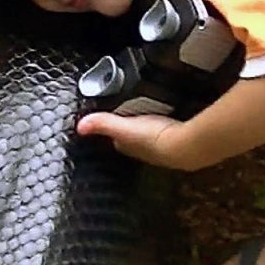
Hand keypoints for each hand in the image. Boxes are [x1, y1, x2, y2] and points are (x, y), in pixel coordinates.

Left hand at [76, 111, 207, 170]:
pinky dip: (165, 125)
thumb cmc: (153, 139)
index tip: (111, 119)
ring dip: (149, 127)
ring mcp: (161, 146)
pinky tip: (169, 117)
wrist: (184, 146)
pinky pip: (167, 130)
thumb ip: (102, 123)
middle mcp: (144, 150)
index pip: (116, 139)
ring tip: (148, 114)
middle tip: (131, 114)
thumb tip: (80, 126)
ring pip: (150, 136)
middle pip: (133, 138)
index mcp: (128, 146)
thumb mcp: (123, 127)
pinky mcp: (177, 139)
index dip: (113, 130)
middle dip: (131, 129)